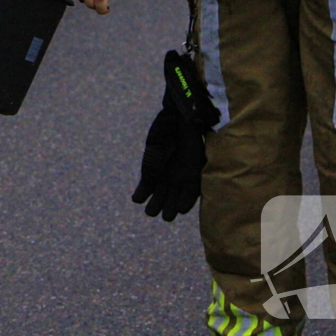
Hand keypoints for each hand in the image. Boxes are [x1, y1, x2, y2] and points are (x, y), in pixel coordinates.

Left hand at [132, 89, 205, 221]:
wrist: (176, 119)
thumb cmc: (188, 125)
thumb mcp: (195, 133)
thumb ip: (196, 137)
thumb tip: (199, 126)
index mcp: (194, 175)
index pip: (191, 194)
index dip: (186, 201)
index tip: (181, 209)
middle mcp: (180, 179)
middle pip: (174, 199)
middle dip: (170, 208)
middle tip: (166, 216)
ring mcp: (164, 176)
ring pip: (160, 196)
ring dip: (155, 205)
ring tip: (151, 211)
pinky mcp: (150, 171)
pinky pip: (145, 187)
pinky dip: (141, 193)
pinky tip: (136, 199)